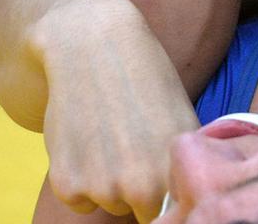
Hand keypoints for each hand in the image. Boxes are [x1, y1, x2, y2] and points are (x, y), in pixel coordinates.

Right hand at [37, 0, 198, 223]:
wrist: (96, 49)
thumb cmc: (147, 81)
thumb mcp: (183, 120)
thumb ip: (185, 163)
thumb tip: (190, 193)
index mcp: (177, 172)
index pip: (175, 208)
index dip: (168, 194)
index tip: (162, 176)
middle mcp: (142, 187)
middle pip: (142, 211)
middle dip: (140, 190)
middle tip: (133, 149)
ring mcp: (102, 188)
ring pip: (110, 204)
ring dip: (109, 184)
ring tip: (111, 138)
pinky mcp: (67, 184)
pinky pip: (79, 200)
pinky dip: (80, 180)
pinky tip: (87, 143)